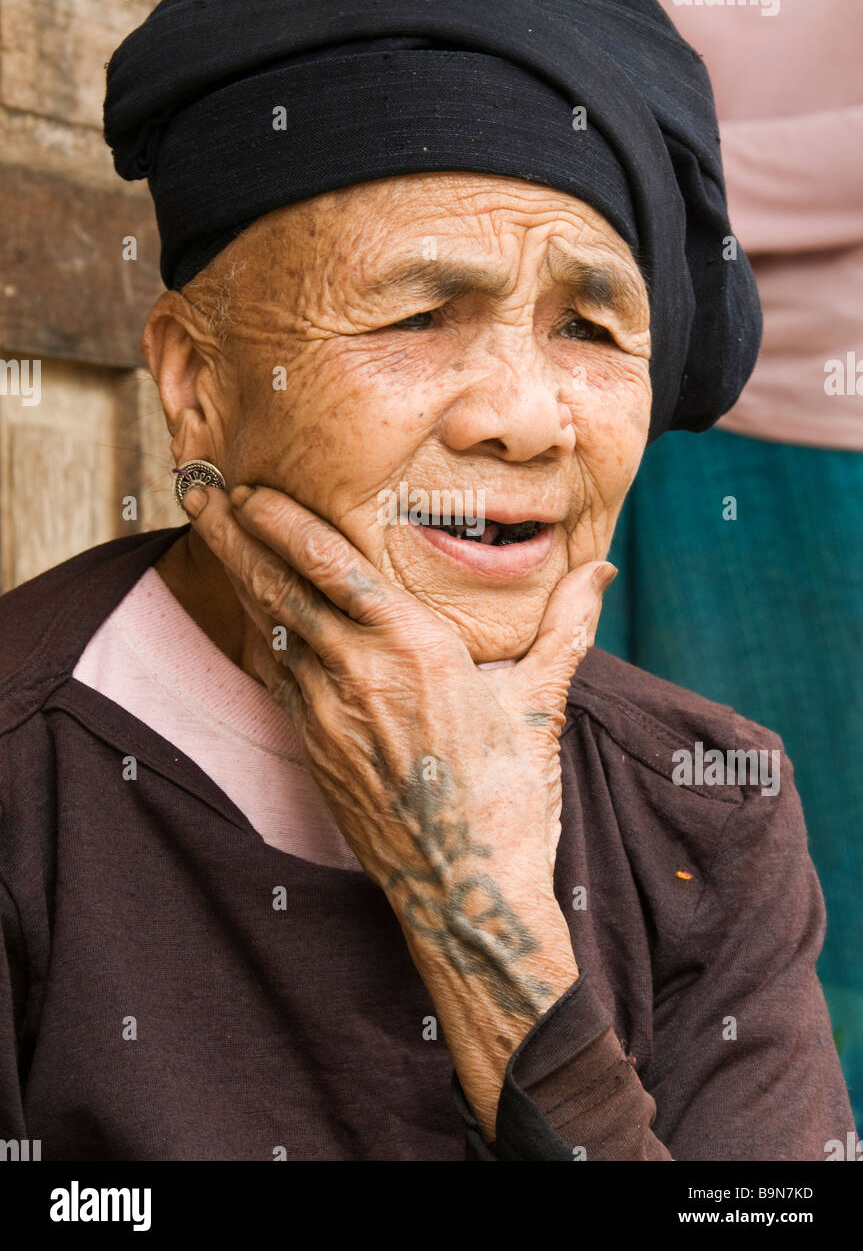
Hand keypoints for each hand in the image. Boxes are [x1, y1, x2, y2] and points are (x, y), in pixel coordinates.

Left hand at [182, 480, 615, 1136]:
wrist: (467, 894)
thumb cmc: (511, 799)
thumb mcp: (542, 703)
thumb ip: (566, 626)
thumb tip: (601, 571)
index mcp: (417, 650)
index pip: (335, 568)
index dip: (287, 523)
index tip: (254, 488)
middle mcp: (361, 675)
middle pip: (282, 588)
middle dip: (237, 535)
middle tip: (199, 490)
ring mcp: (328, 716)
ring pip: (270, 627)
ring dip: (239, 575)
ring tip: (210, 532)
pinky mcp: (316, 750)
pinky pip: (277, 675)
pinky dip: (259, 633)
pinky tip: (247, 610)